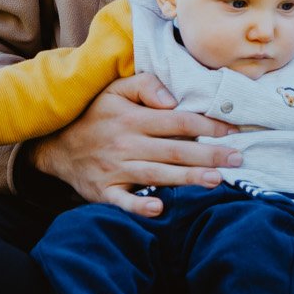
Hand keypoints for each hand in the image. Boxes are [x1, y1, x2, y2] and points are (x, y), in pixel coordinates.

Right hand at [27, 73, 241, 216]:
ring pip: (157, 175)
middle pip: (175, 150)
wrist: (55, 146)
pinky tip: (160, 208)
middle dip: (209, 155)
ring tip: (216, 181)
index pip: (178, 121)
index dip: (207, 125)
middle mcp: (127, 144)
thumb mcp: (115, 90)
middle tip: (238, 159)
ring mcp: (115, 170)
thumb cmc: (95, 115)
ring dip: (187, 178)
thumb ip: (145, 85)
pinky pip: (123, 201)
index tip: (233, 130)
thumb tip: (173, 99)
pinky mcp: (104, 192)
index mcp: (133, 118)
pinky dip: (139, 206)